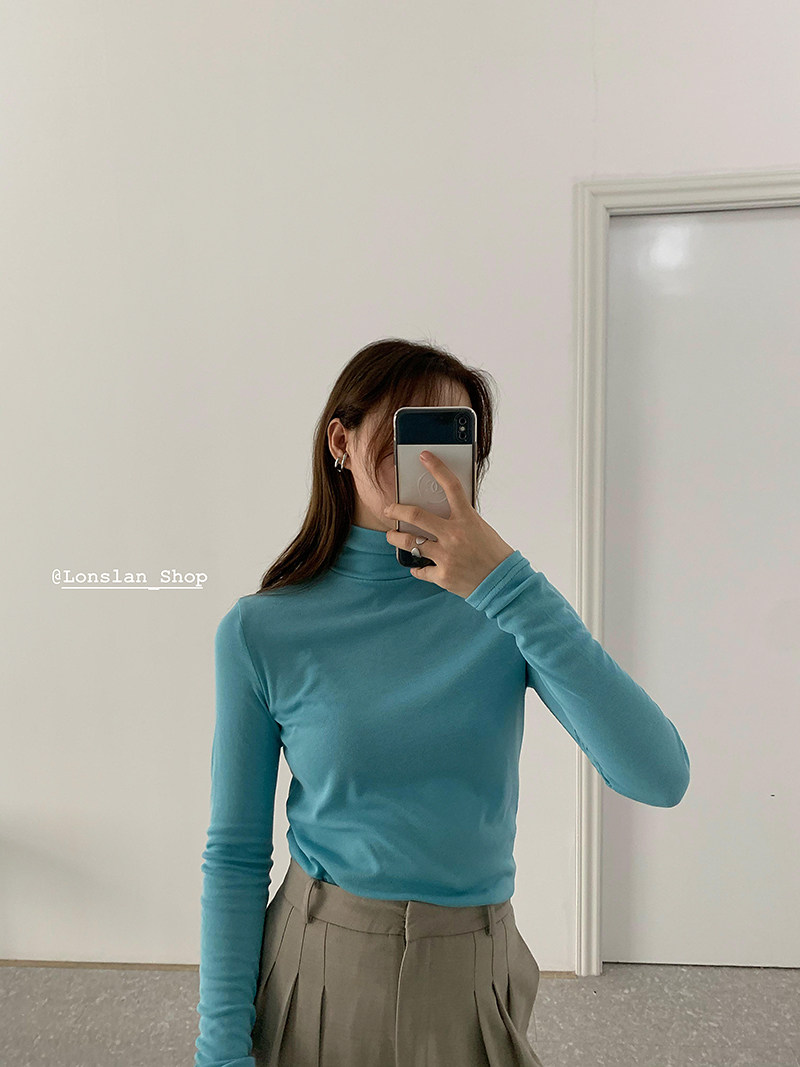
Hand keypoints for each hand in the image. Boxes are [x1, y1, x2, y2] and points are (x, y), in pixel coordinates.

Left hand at [383, 450, 514, 598]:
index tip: (424, 457)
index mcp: (467, 519)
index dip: (437, 468)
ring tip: (392, 536)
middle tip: (388, 509)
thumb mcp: (480, 529)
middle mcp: (454, 535)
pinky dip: (416, 567)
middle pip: (416, 516)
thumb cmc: (494, 553)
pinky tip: (416, 565)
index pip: (451, 486)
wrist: (504, 583)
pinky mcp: (442, 575)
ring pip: (409, 542)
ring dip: (395, 538)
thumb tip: (439, 512)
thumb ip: (460, 519)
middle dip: (396, 510)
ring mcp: (446, 556)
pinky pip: (419, 569)